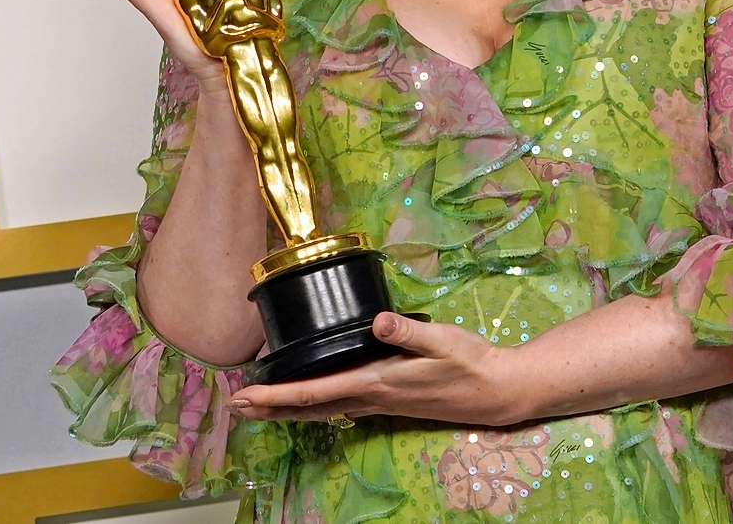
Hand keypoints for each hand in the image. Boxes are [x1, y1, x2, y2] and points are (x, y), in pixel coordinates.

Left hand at [228, 312, 530, 427]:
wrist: (496, 390)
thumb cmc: (470, 362)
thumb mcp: (442, 340)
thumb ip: (408, 331)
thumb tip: (378, 321)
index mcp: (377, 381)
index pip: (315, 391)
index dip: (277, 395)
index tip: (246, 395)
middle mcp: (373, 398)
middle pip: (311, 408)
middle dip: (272, 408)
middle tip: (236, 406)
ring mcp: (381, 403)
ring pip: (324, 411)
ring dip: (289, 411)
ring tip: (261, 408)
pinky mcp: (390, 401)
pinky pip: (341, 408)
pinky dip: (316, 407)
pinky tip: (312, 404)